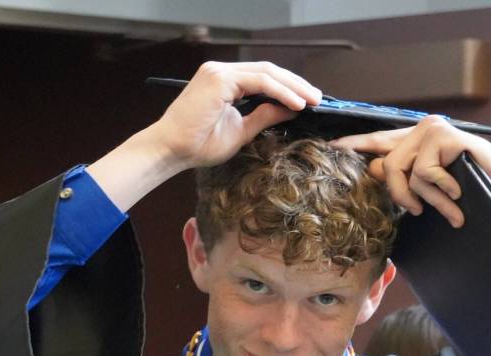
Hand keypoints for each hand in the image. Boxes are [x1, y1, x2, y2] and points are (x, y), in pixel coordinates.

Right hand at [150, 61, 321, 168]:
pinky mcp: (219, 79)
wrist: (171, 150)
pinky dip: (281, 92)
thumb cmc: (197, 145)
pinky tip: (297, 104)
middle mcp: (221, 71)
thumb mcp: (241, 131)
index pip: (264, 78)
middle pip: (269, 71)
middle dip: (297, 85)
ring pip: (267, 73)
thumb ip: (264, 117)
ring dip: (294, 87)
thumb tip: (292, 109)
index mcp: (224, 82)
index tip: (309, 102)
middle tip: (318, 99)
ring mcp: (219, 72)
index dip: (289, 88)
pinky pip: (259, 81)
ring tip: (313, 101)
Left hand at [332, 116, 490, 236]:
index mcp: (415, 140)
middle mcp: (422, 129)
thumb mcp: (431, 187)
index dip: (354, 144)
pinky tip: (459, 192)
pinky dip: (441, 190)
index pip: (378, 141)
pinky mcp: (448, 136)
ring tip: (449, 205)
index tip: (332, 147)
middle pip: (387, 165)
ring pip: (405, 171)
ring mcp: (435, 130)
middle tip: (417, 211)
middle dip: (399, 195)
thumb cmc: (469, 189)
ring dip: (426, 198)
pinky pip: (425, 172)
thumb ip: (404, 178)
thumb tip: (373, 171)